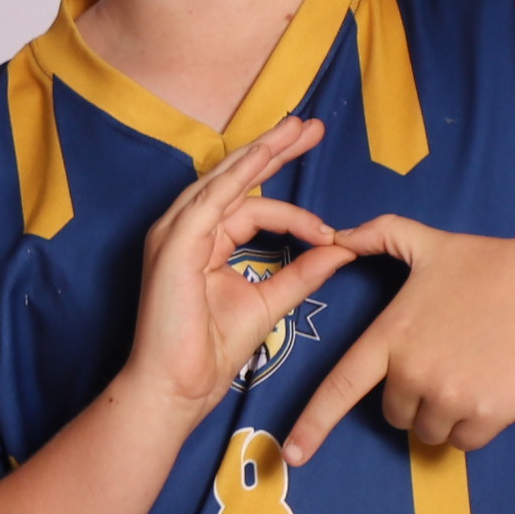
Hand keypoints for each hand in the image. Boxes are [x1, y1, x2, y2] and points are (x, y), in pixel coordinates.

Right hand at [120, 118, 367, 420]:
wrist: (176, 387)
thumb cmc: (209, 352)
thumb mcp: (268, 302)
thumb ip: (300, 274)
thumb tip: (339, 250)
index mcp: (201, 242)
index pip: (250, 207)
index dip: (294, 211)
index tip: (331, 230)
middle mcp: (185, 229)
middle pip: (235, 179)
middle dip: (275, 150)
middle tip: (311, 126)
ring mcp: (175, 233)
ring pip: (224, 180)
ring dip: (262, 152)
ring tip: (296, 129)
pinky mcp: (175, 244)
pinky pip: (212, 200)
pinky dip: (240, 177)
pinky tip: (266, 157)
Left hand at [281, 218, 514, 460]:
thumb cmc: (495, 266)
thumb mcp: (429, 243)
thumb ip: (379, 235)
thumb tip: (339, 235)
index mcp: (390, 338)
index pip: (339, 388)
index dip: (312, 424)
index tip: (292, 454)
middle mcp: (412, 373)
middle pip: (393, 413)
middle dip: (412, 398)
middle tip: (447, 362)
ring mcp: (449, 397)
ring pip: (428, 431)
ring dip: (443, 414)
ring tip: (472, 371)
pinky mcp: (486, 416)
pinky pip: (465, 442)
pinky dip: (475, 426)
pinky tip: (493, 388)